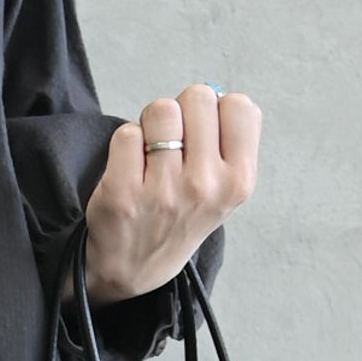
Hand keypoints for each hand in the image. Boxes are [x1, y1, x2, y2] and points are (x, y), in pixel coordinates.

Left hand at [78, 84, 261, 303]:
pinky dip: (125, 143)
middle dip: (181, 111)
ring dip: (150, 124)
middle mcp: (205, 185)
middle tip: (171, 143)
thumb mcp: (224, 188)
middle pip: (197, 97)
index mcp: (239, 180)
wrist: (135, 267)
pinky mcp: (122, 193)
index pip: (239, 106)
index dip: (215, 110)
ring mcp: (163, 190)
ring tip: (149, 154)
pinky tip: (129, 169)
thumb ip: (229, 141)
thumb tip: (215, 93)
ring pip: (160, 110)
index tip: (203, 134)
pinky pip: (126, 133)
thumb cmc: (181, 216)